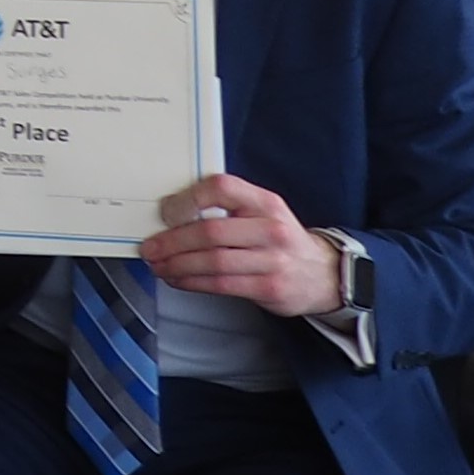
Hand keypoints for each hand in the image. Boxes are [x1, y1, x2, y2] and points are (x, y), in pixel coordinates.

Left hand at [144, 174, 343, 319]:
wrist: (323, 273)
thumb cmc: (279, 240)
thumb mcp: (262, 212)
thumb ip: (226, 208)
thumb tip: (172, 214)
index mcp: (265, 202)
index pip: (221, 187)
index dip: (188, 199)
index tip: (165, 212)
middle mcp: (271, 228)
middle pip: (210, 232)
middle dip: (171, 241)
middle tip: (150, 247)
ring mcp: (273, 259)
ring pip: (213, 262)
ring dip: (177, 265)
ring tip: (159, 265)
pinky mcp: (270, 287)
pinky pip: (221, 284)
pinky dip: (192, 282)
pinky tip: (178, 279)